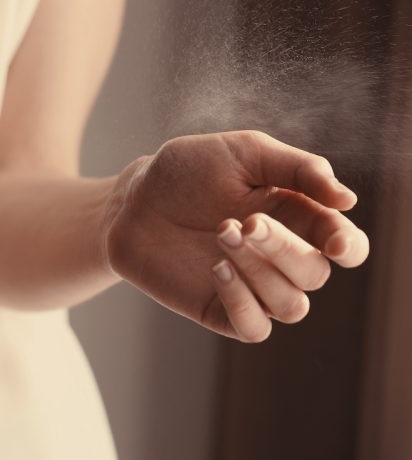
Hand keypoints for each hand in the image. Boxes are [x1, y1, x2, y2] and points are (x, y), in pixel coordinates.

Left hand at [104, 130, 368, 341]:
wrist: (134, 199)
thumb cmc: (187, 171)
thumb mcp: (243, 153)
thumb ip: (297, 169)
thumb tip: (348, 200)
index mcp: (296, 217)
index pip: (345, 245)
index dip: (347, 247)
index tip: (333, 241)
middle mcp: (279, 257)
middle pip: (315, 275)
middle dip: (283, 249)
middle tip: (244, 222)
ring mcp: (251, 286)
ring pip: (291, 305)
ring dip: (260, 271)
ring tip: (221, 234)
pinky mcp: (219, 309)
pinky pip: (254, 329)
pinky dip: (243, 302)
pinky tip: (217, 268)